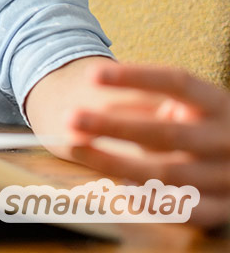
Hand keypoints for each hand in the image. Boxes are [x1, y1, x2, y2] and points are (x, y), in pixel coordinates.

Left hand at [65, 62, 229, 229]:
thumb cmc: (193, 124)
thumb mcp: (179, 105)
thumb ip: (143, 106)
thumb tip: (87, 117)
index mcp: (216, 102)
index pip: (177, 82)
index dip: (136, 77)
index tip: (92, 74)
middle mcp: (226, 138)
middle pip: (167, 133)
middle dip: (114, 126)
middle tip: (70, 117)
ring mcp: (227, 174)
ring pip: (168, 173)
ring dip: (117, 164)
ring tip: (77, 149)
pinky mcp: (223, 206)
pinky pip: (186, 210)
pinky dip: (150, 201)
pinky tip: (120, 189)